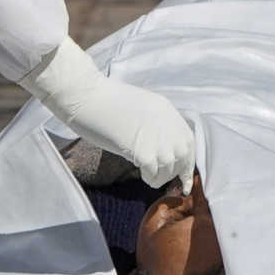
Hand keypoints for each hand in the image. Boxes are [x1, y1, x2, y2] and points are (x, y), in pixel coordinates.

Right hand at [21, 38, 194, 186]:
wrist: (86, 96)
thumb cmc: (104, 101)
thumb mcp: (140, 108)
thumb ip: (154, 124)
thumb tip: (160, 147)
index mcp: (167, 110)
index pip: (188, 141)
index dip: (187, 160)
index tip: (184, 176)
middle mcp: (167, 123)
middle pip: (183, 155)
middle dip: (175, 170)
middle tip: (160, 176)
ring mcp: (156, 136)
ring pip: (170, 167)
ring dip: (160, 176)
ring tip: (148, 175)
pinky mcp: (142, 150)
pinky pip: (154, 172)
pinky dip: (150, 178)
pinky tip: (141, 174)